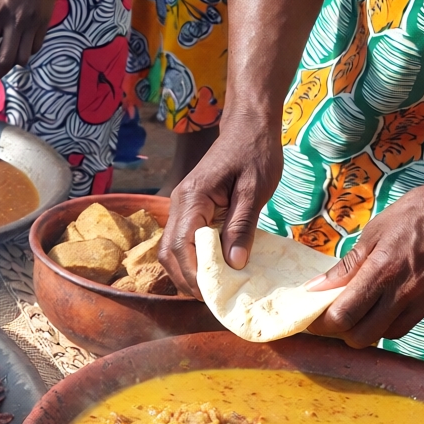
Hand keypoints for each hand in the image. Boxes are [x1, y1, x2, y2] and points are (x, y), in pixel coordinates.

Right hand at [159, 116, 282, 298]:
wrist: (249, 125)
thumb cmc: (255, 152)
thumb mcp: (255, 190)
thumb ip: (241, 227)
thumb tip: (234, 264)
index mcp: (192, 198)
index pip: (180, 246)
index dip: (193, 274)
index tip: (212, 294)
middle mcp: (179, 203)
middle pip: (168, 252)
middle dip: (185, 279)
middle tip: (210, 298)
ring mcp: (181, 206)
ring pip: (170, 249)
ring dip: (186, 272)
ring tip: (210, 289)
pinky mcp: (189, 208)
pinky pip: (181, 240)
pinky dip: (190, 259)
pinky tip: (210, 269)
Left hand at [304, 179, 423, 347]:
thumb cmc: (418, 212)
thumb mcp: (375, 231)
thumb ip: (346, 265)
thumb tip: (316, 287)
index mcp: (381, 271)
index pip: (343, 316)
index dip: (322, 324)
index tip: (314, 319)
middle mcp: (403, 292)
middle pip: (362, 337)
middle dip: (342, 333)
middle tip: (334, 318)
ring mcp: (423, 300)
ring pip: (384, 335)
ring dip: (366, 330)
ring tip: (358, 313)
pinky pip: (405, 326)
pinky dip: (388, 325)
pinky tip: (382, 308)